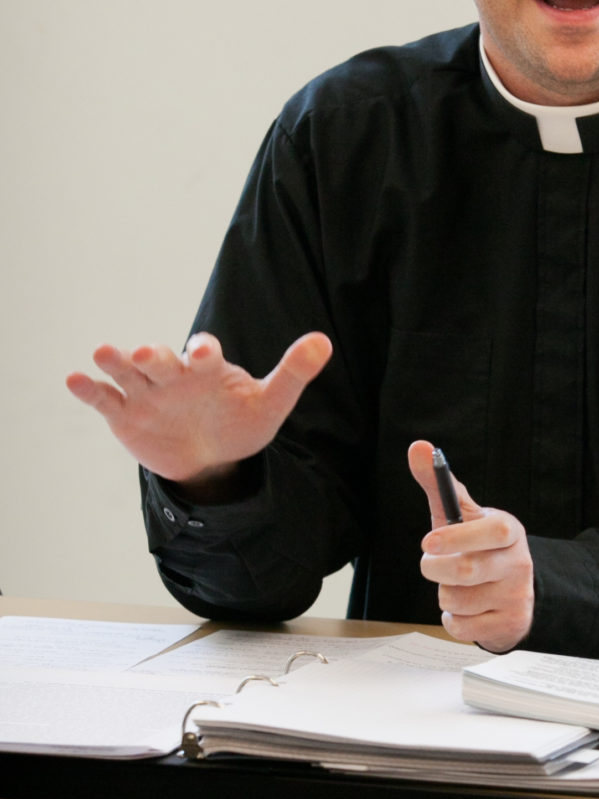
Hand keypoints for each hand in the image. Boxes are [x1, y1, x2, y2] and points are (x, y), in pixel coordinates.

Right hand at [66, 332, 332, 490]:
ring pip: (127, 373)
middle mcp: (174, 374)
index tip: (204, 353)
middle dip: (154, 357)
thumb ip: (293, 372)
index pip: (204, 354)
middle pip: (160, 360)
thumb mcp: (270, 402)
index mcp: (208, 368)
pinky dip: (88, 390)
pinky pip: (104, 400)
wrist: (212, 458)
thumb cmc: (240, 421)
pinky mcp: (124, 414)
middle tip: (148, 354)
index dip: (204, 352)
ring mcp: (146, 393)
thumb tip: (325, 340)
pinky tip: (72, 380)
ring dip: (115, 362)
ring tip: (102, 352)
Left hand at [409, 440, 533, 652]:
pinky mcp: (510, 624)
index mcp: (509, 531)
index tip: (428, 542)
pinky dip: (453, 618)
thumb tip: (418, 447)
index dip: (459, 537)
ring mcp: (517, 596)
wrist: (512, 591)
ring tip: (457, 586)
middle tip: (430, 564)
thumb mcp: (461, 514)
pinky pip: (461, 626)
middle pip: (465, 571)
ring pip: (459, 600)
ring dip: (445, 595)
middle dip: (435, 570)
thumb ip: (439, 483)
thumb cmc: (478, 545)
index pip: (494, 531)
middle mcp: (518, 563)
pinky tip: (465, 608)